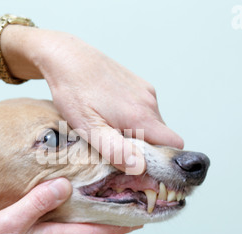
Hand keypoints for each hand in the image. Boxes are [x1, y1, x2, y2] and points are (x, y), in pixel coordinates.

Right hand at [0, 178, 138, 233]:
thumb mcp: (11, 223)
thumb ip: (38, 204)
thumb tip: (66, 185)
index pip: (98, 231)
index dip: (122, 223)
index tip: (143, 213)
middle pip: (92, 227)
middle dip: (111, 213)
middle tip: (126, 195)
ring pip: (76, 221)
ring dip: (91, 208)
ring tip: (102, 190)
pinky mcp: (29, 233)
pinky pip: (56, 217)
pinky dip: (66, 205)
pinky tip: (62, 193)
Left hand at [2, 28, 183, 174]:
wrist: (67, 57)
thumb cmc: (74, 92)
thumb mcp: (88, 128)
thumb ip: (115, 150)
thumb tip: (140, 167)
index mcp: (141, 116)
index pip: (174, 145)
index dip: (163, 159)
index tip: (143, 165)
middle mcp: (149, 102)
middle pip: (162, 136)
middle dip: (145, 148)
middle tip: (117, 149)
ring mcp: (145, 90)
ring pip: (153, 123)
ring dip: (138, 132)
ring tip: (109, 130)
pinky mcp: (138, 84)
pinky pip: (145, 109)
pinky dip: (133, 118)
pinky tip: (110, 114)